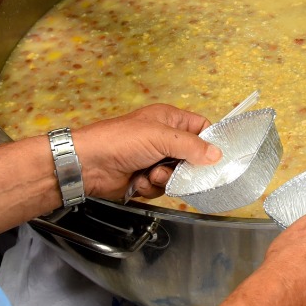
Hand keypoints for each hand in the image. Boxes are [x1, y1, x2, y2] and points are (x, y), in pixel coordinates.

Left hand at [71, 103, 220, 201]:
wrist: (88, 164)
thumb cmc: (120, 140)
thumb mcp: (161, 137)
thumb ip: (191, 145)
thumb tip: (216, 154)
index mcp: (169, 119)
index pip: (201, 127)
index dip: (209, 142)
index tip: (213, 157)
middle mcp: (163, 138)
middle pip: (191, 156)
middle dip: (184, 167)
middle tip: (176, 168)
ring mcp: (154, 159)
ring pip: (177, 175)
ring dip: (164, 178)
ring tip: (149, 173)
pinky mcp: (144, 178)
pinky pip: (160, 187)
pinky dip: (150, 186)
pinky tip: (137, 180)